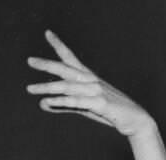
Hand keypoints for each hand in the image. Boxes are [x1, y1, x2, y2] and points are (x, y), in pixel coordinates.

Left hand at [26, 30, 154, 138]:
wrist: (135, 120)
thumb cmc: (109, 112)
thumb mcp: (84, 108)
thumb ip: (63, 105)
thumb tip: (42, 103)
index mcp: (88, 78)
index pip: (70, 58)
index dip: (59, 45)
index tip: (48, 33)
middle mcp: (91, 80)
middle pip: (66, 69)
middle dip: (47, 64)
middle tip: (30, 60)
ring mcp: (96, 91)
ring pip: (67, 86)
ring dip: (47, 87)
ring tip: (30, 88)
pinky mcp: (99, 104)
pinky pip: (76, 101)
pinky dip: (61, 101)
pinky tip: (47, 101)